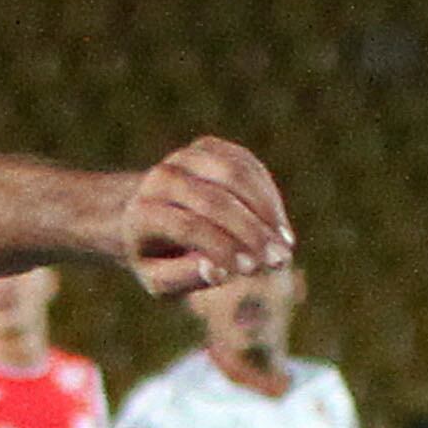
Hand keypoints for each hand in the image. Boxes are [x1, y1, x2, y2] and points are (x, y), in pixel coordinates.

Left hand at [113, 137, 293, 296]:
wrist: (147, 211)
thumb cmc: (158, 255)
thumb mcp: (160, 279)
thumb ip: (184, 279)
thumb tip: (218, 271)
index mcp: (142, 214)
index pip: (188, 228)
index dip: (223, 248)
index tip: (252, 270)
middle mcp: (159, 179)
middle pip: (214, 201)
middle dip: (252, 232)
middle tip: (280, 259)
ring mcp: (184, 157)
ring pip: (234, 175)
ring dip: (266, 210)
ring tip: (285, 243)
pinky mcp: (207, 147)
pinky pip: (246, 165)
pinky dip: (266, 193)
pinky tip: (277, 223)